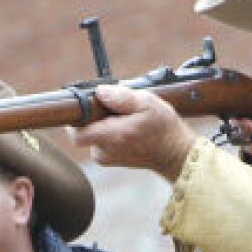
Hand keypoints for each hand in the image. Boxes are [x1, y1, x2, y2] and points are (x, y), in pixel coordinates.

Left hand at [71, 86, 197, 181]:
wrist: (175, 154)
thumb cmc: (164, 128)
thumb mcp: (148, 103)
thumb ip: (121, 97)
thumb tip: (100, 91)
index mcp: (113, 136)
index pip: (77, 132)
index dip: (76, 117)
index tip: (86, 106)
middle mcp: (105, 150)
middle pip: (83, 130)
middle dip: (93, 116)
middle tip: (112, 109)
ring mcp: (107, 157)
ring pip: (92, 134)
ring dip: (103, 124)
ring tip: (124, 119)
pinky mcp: (110, 160)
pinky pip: (100, 142)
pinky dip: (108, 132)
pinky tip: (126, 128)